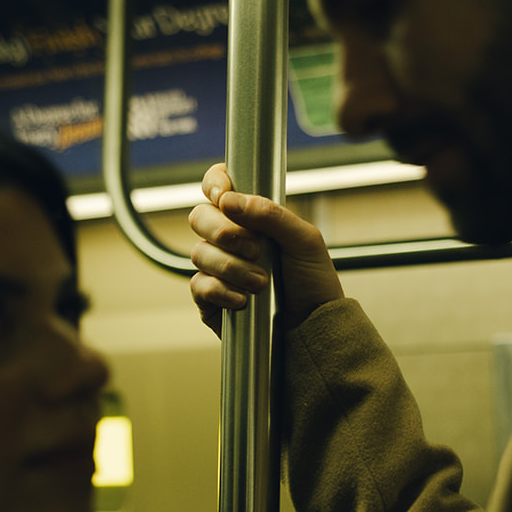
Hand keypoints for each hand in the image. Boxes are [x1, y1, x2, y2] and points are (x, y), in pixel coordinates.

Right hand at [188, 163, 343, 335]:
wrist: (313, 327)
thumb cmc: (313, 282)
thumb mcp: (304, 241)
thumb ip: (271, 215)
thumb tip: (228, 200)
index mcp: (252, 217)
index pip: (219, 187)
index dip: (215, 184)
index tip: (224, 196)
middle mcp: (230, 239)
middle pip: (199, 217)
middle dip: (224, 231)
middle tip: (256, 249)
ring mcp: (217, 268)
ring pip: (199, 253)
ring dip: (232, 267)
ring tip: (261, 282)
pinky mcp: (210, 299)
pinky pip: (199, 285)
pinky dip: (222, 291)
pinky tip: (243, 300)